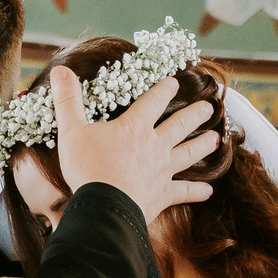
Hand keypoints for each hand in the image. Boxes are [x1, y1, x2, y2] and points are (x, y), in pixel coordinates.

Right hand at [49, 71, 218, 222]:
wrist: (103, 207)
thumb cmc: (87, 168)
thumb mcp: (72, 131)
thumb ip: (68, 100)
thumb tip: (60, 70)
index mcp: (135, 127)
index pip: (153, 101)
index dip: (164, 90)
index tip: (174, 82)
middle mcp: (154, 145)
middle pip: (179, 125)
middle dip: (194, 114)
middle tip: (209, 107)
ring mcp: (162, 171)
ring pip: (188, 154)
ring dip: (203, 145)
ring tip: (217, 139)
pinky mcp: (163, 195)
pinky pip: (184, 192)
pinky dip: (197, 192)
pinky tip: (209, 192)